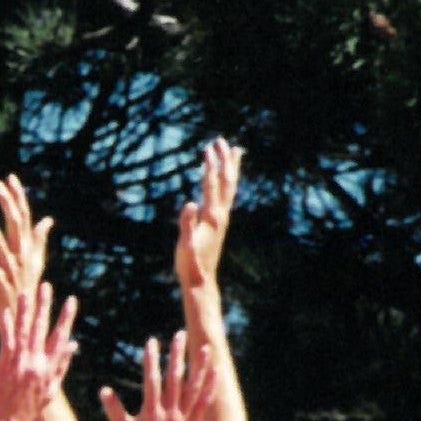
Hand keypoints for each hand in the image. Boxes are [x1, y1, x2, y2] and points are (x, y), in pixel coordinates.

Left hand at [0, 174, 51, 320]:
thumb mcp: (34, 262)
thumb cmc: (24, 289)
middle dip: (7, 203)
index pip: (25, 218)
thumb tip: (46, 220)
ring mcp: (11, 269)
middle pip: (16, 224)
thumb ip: (38, 239)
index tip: (9, 178)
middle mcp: (22, 256)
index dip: (18, 198)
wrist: (22, 321)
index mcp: (28, 250)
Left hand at [0, 283, 78, 420]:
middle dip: (45, 306)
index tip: (71, 301)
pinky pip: (6, 339)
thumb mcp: (51, 389)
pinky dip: (7, 325)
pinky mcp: (3, 364)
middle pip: (42, 329)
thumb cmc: (28, 408)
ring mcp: (20, 363)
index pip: (61, 338)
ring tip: (27, 292)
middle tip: (46, 286)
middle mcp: (37, 363)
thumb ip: (62, 365)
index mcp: (50, 369)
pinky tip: (7, 311)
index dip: (66, 318)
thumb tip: (74, 345)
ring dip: (25, 310)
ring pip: (24, 330)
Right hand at [100, 331, 217, 420]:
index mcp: (151, 414)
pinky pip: (204, 402)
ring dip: (200, 366)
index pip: (151, 381)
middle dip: (177, 355)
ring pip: (194, 387)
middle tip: (179, 335)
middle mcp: (170, 413)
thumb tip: (104, 390)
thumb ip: (114, 410)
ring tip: (204, 347)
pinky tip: (215, 371)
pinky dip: (210, 386)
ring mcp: (184, 418)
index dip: (151, 360)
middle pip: (175, 379)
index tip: (152, 342)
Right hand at [173, 138, 240, 295]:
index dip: (210, 166)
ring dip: (231, 168)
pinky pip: (227, 196)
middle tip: (220, 140)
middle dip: (224, 160)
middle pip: (226, 181)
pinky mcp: (219, 223)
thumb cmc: (190, 263)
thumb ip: (187, 223)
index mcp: (212, 216)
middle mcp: (221, 214)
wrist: (201, 280)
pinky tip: (226, 179)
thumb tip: (189, 203)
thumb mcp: (185, 244)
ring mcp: (222, 218)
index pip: (212, 185)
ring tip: (235, 150)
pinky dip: (228, 183)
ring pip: (230, 187)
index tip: (207, 148)